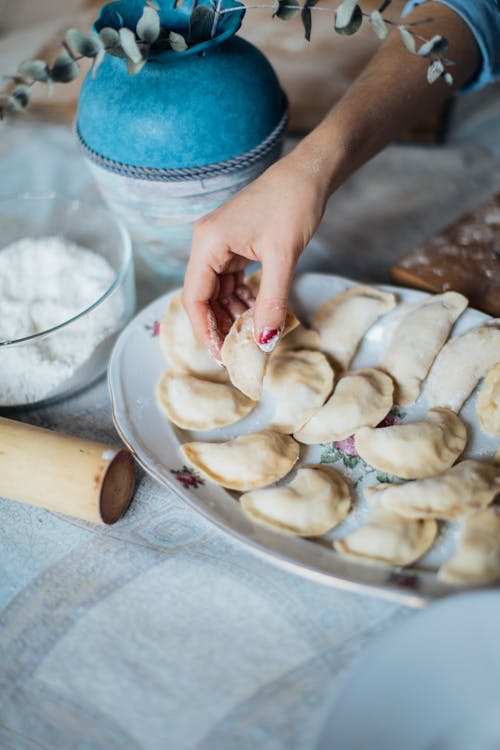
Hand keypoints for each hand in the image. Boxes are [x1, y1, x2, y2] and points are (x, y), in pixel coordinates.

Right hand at [182, 149, 328, 359]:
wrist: (308, 173)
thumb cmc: (293, 204)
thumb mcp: (283, 258)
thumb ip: (271, 302)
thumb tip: (265, 342)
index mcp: (208, 244)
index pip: (194, 298)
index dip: (205, 331)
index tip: (221, 356)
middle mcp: (207, 244)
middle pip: (202, 298)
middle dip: (219, 326)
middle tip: (238, 353)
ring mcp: (219, 245)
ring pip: (217, 292)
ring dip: (232, 315)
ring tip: (251, 338)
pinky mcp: (234, 245)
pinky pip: (230, 281)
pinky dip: (241, 300)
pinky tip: (256, 314)